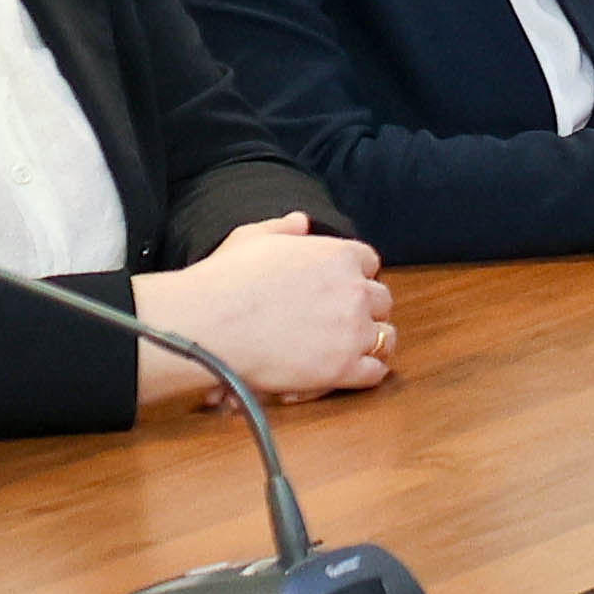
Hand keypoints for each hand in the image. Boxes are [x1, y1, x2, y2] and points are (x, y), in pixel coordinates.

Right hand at [141, 213, 396, 400]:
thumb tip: (300, 221)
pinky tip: (346, 372)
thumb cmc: (224, 280)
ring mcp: (352, 331)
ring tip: (349, 348)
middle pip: (381, 300)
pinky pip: (374, 372)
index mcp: (339, 255)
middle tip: (342, 320)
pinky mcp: (343, 368)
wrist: (207, 325)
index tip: (338, 289)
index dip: (354, 276)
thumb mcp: (252, 238)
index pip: (368, 262)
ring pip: (386, 336)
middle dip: (364, 309)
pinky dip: (364, 373)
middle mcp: (354, 291)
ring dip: (370, 341)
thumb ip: (283, 227)